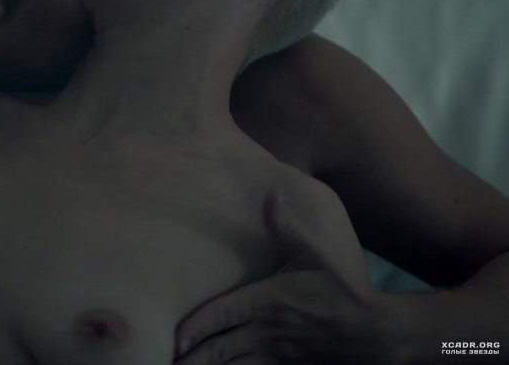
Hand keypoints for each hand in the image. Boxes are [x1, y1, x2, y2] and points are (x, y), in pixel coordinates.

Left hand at [174, 184, 389, 364]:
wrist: (375, 333)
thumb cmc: (340, 291)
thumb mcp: (314, 254)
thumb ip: (288, 226)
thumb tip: (272, 193)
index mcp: (266, 302)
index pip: (220, 316)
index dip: (195, 328)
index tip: (174, 336)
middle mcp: (265, 331)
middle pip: (218, 350)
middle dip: (191, 358)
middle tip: (166, 361)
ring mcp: (275, 355)